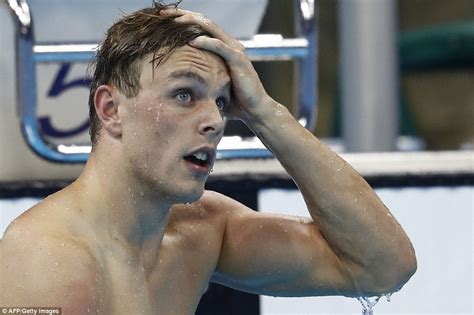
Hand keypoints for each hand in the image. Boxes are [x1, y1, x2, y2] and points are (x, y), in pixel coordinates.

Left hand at [161, 8, 275, 123]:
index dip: (183, 20)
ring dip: (192, 22)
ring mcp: (235, 50)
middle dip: (183, 15)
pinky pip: (220, 47)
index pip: (201, 26)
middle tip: (164, 13)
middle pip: (204, 21)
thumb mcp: (214, 85)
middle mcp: (230, 44)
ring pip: (211, 28)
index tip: (164, 19)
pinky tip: (192, 41)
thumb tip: (181, 85)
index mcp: (223, 47)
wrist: (254, 110)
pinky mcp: (238, 60)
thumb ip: (202, 77)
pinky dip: (206, 42)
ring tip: (175, 20)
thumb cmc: (234, 100)